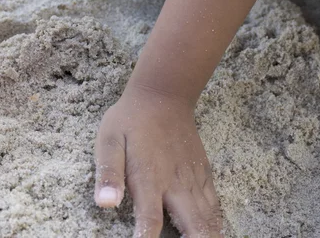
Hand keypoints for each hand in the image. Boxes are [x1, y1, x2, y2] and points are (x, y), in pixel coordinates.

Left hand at [94, 86, 222, 236]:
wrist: (163, 95)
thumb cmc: (130, 120)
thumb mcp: (109, 141)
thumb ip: (108, 173)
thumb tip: (104, 204)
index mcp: (149, 179)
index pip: (150, 222)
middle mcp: (176, 185)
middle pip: (194, 229)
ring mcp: (193, 180)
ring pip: (209, 221)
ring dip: (207, 236)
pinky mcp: (204, 174)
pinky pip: (215, 206)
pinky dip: (216, 224)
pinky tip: (212, 232)